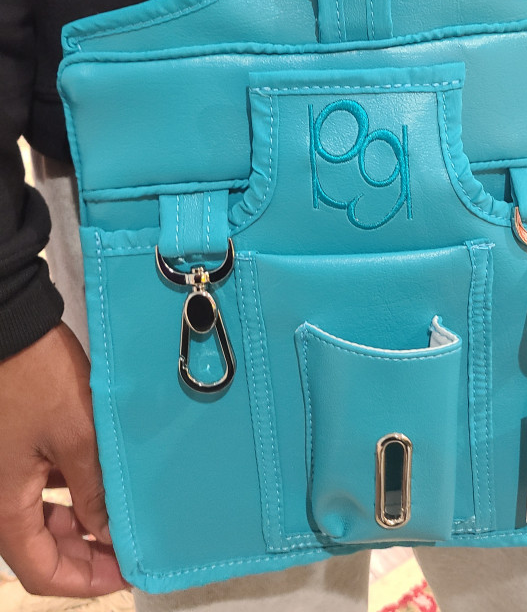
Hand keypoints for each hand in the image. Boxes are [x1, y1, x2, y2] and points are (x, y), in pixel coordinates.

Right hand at [0, 323, 126, 595]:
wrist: (10, 325)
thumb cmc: (38, 379)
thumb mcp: (76, 437)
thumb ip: (92, 492)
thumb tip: (108, 534)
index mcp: (6, 506)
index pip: (41, 573)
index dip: (85, 581)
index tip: (126, 572)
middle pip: (41, 548)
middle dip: (86, 553)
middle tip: (132, 545)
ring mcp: (5, 471)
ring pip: (41, 517)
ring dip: (80, 522)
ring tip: (125, 514)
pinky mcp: (14, 448)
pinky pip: (39, 486)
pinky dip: (70, 492)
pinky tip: (102, 480)